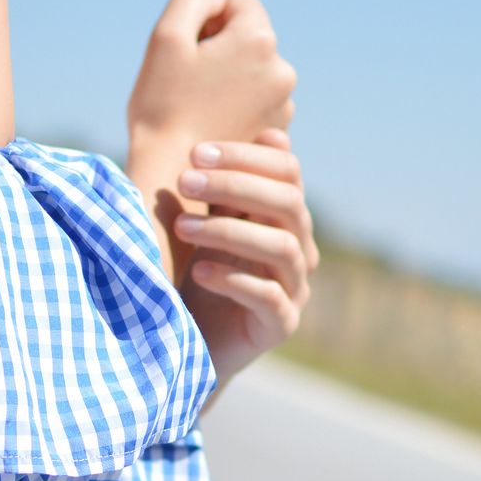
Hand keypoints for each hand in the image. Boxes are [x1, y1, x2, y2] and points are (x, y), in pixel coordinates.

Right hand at [126, 0, 295, 157]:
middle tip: (187, 78)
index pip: (239, 4)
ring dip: (229, 77)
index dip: (208, 18)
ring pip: (252, 72)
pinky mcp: (276, 133)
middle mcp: (282, 71)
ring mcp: (283, 106)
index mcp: (259, 41)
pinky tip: (210, 123)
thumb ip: (190, 0)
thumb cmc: (163, 105)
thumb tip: (213, 3)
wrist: (173, 175)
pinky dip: (236, 104)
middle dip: (220, 48)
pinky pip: (256, 102)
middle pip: (249, 38)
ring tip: (198, 103)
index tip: (188, 47)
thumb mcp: (166, 36)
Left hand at [170, 128, 316, 403]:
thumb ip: (220, 190)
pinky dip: (234, 281)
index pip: (287, 170)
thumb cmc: (196, 276)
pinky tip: (200, 272)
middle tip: (185, 182)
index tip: (196, 153)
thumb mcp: (205, 225)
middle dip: (235, 186)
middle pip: (288, 203)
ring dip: (229, 232)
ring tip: (182, 229)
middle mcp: (298, 248)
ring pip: (282, 248)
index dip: (246, 156)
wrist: (191, 343)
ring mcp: (295, 288)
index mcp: (283, 216)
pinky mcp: (281, 325)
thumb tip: (229, 137)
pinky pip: (270, 298)